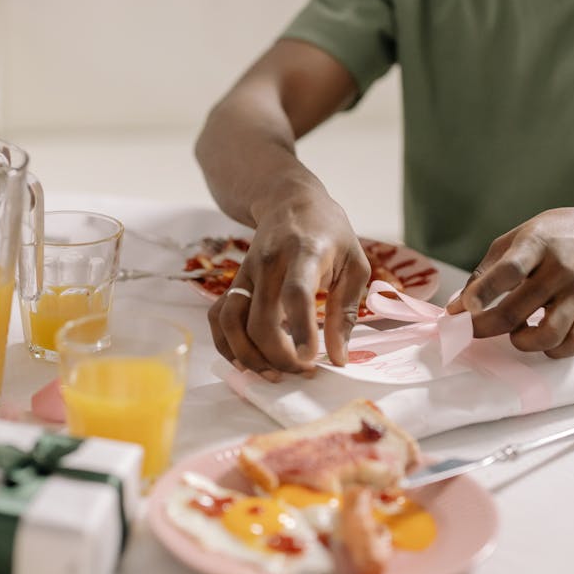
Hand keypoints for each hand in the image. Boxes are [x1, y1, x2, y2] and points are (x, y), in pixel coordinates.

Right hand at [207, 188, 370, 377]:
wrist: (290, 200)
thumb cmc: (330, 232)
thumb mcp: (355, 264)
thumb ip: (347, 312)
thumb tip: (339, 358)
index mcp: (305, 253)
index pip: (297, 293)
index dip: (302, 329)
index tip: (311, 360)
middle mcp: (269, 263)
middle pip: (260, 319)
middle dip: (278, 356)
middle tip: (302, 370)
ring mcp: (246, 272)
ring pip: (231, 322)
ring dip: (248, 356)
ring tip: (273, 373)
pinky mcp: (234, 281)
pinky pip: (218, 317)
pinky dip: (226, 344)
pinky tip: (248, 360)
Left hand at [446, 207, 573, 357]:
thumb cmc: (553, 237)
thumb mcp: (516, 238)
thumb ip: (487, 270)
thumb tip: (459, 305)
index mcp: (536, 244)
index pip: (508, 271)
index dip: (482, 293)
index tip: (461, 310)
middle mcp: (560, 269)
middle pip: (518, 309)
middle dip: (486, 326)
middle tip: (470, 330)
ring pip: (549, 334)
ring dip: (522, 342)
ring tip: (515, 333)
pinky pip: (573, 344)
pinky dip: (552, 350)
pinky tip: (540, 340)